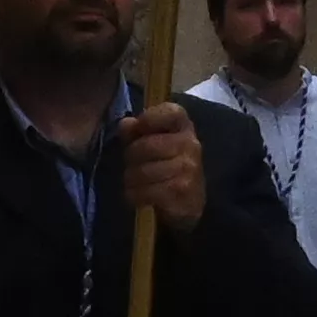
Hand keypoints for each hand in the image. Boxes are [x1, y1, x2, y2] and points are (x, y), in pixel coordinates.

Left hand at [115, 101, 206, 227]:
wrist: (187, 204)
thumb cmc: (164, 167)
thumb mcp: (151, 144)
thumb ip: (136, 131)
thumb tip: (126, 124)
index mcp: (183, 127)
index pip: (171, 112)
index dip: (149, 118)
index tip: (139, 129)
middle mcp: (190, 144)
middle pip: (145, 146)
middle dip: (130, 159)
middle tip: (131, 166)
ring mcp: (189, 168)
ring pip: (142, 171)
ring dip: (130, 180)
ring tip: (135, 183)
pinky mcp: (182, 191)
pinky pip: (146, 191)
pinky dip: (135, 196)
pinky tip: (139, 197)